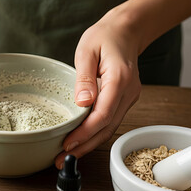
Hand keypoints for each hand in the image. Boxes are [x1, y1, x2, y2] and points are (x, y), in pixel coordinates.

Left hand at [55, 9, 141, 168]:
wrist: (125, 31)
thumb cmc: (104, 37)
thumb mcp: (87, 51)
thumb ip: (84, 77)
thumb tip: (82, 103)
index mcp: (119, 79)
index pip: (103, 114)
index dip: (85, 133)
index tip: (67, 144)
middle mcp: (128, 92)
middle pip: (107, 127)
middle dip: (85, 146)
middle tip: (62, 159)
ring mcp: (129, 97)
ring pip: (110, 128)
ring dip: (89, 143)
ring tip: (68, 155)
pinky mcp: (124, 99)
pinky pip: (110, 120)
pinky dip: (95, 133)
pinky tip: (81, 140)